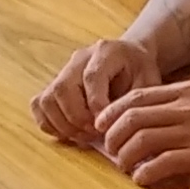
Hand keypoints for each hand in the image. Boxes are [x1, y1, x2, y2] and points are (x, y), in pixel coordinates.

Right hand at [32, 37, 161, 145]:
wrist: (130, 58)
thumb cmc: (141, 71)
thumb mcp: (149, 81)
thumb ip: (134, 101)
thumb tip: (116, 127)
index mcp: (106, 51)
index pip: (91, 77)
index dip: (95, 105)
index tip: (105, 126)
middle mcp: (79, 58)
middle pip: (62, 88)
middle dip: (76, 118)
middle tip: (94, 135)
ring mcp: (63, 71)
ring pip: (47, 99)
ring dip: (62, 124)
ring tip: (83, 137)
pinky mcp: (54, 85)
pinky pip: (39, 105)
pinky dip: (50, 124)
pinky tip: (70, 133)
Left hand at [98, 81, 189, 188]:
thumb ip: (183, 100)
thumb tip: (158, 113)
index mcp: (184, 92)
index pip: (135, 98)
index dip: (112, 112)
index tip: (102, 125)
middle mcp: (183, 109)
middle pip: (131, 119)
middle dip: (113, 137)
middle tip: (110, 151)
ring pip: (140, 142)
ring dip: (125, 157)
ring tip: (126, 168)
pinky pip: (161, 164)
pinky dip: (145, 174)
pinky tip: (144, 179)